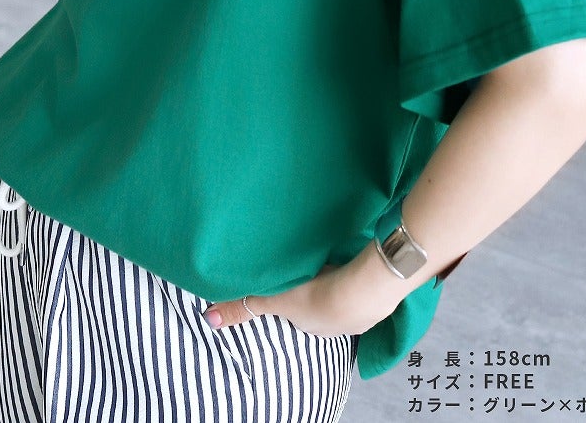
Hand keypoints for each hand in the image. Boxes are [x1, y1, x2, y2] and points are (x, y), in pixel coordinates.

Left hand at [202, 253, 401, 337]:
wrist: (362, 290)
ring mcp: (359, 313)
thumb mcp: (275, 300)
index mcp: (311, 327)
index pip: (297, 314)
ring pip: (341, 294)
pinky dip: (354, 273)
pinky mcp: (376, 295)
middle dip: (315, 288)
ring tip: (330, 259)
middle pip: (320, 305)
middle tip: (309, 267)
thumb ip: (242, 306)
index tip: (289, 281)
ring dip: (336, 279)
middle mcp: (336, 326)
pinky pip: (360, 284)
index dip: (291, 297)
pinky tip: (351, 259)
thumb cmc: (317, 296)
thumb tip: (209, 319)